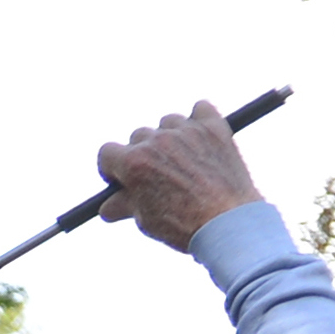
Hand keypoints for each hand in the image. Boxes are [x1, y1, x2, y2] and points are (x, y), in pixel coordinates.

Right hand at [100, 101, 262, 250]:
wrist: (227, 222)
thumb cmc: (183, 225)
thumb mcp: (145, 219)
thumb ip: (124, 205)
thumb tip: (108, 207)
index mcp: (133, 163)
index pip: (107, 152)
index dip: (112, 168)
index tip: (123, 179)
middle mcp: (157, 141)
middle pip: (138, 136)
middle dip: (142, 153)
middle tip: (156, 174)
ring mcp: (187, 132)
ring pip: (168, 122)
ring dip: (169, 136)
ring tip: (181, 159)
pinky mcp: (214, 128)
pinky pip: (201, 108)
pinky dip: (199, 119)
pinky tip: (200, 136)